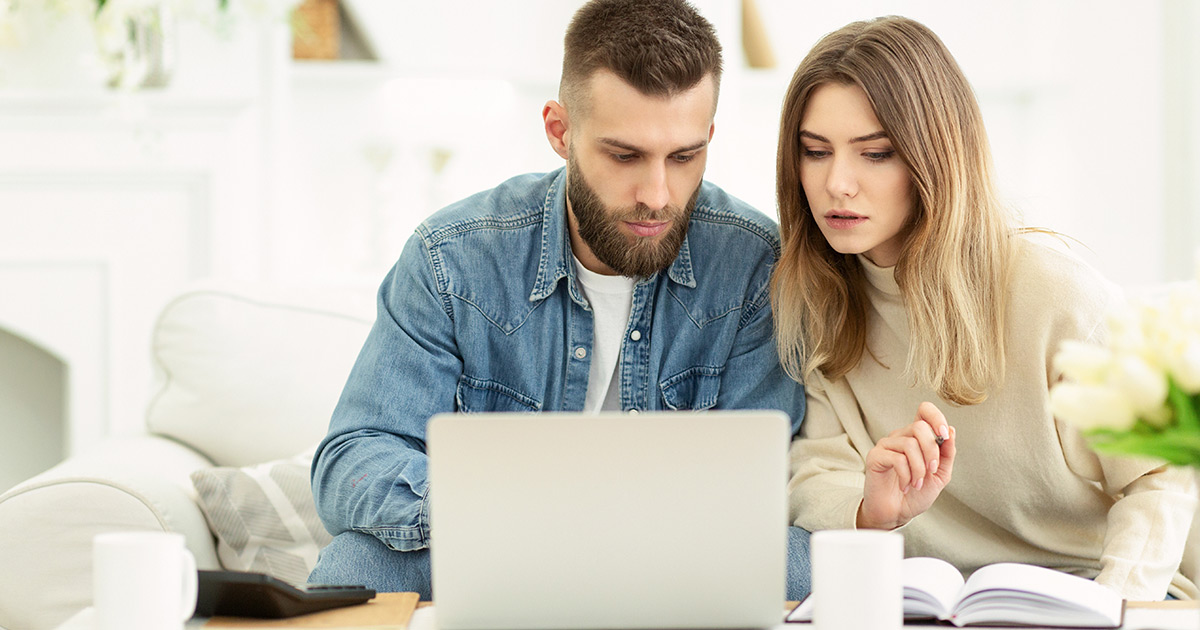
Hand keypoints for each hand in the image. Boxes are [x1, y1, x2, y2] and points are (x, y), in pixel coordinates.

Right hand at [857, 401, 955, 529]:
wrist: (897, 514)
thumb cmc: (917, 494)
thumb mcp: (940, 474)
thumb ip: (947, 453)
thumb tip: (951, 430)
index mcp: (916, 437)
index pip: (924, 410)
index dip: (936, 417)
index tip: (944, 435)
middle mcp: (900, 436)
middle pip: (920, 427)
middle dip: (932, 452)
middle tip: (931, 471)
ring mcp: (886, 445)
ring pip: (910, 444)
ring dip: (919, 469)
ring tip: (917, 484)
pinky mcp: (875, 457)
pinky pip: (897, 459)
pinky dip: (906, 476)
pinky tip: (904, 486)